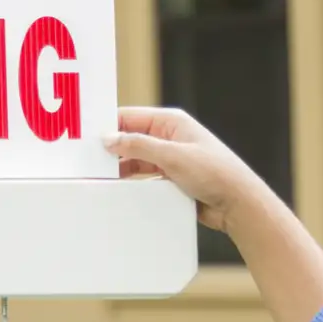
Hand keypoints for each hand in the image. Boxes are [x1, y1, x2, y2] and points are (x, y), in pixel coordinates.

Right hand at [102, 107, 281, 234]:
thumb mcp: (172, 156)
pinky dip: (132, 183)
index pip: (130, 117)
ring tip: (98, 178)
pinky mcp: (171, 179)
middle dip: (111, 150)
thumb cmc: (214, 172)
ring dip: (120, 169)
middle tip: (86, 162)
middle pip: (130, 140)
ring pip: (135, 161)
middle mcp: (169, 137)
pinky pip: (144, 178)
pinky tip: (118, 191)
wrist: (238, 203)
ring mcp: (170, 159)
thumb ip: (138, 146)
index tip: (84, 138)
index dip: (108, 126)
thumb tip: (109, 138)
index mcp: (171, 122)